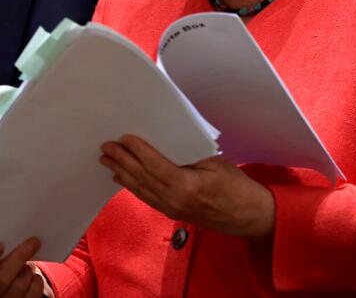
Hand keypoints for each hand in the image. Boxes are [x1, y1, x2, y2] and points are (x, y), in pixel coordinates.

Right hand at [0, 238, 48, 297]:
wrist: (2, 292)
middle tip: (33, 241)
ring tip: (28, 262)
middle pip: (1, 279)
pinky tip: (32, 275)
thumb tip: (9, 234)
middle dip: (19, 257)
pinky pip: (33, 293)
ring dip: (28, 269)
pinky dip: (36, 280)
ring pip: (19, 286)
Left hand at [101, 135, 274, 239]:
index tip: (124, 138)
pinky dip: (132, 186)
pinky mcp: (172, 213)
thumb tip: (164, 141)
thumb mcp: (216, 164)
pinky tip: (122, 177)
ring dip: (122, 172)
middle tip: (106, 147)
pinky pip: (147, 197)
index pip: (154, 166)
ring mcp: (171, 209)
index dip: (137, 151)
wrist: (249, 217)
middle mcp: (174, 200)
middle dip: (122, 160)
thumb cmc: (237, 187)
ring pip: (140, 188)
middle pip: (142, 177)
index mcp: (186, 186)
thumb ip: (189, 155)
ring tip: (106, 159)